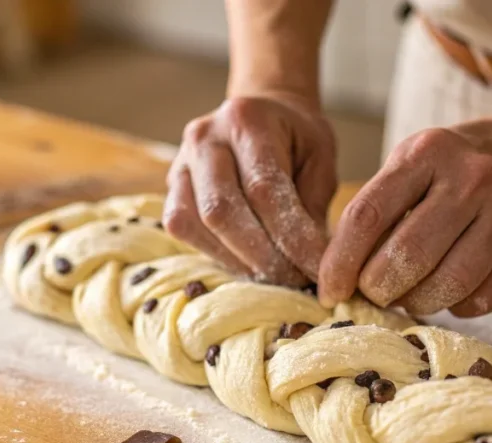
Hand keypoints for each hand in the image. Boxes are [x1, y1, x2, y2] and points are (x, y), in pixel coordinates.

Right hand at [163, 93, 337, 286]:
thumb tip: (313, 261)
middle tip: (296, 281)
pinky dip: (217, 254)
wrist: (261, 112)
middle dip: (262, 257)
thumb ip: (313, 204)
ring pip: (196, 224)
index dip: (292, 237)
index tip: (318, 268)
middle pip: (222, 211)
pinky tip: (248, 264)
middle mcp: (205, 138)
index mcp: (248, 120)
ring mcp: (181, 161)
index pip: (265, 190)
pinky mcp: (171, 185)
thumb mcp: (320, 158)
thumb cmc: (296, 138)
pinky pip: (183, 228)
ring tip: (275, 277)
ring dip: (238, 261)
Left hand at [318, 112, 491, 316]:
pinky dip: (454, 306)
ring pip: (448, 284)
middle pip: (408, 257)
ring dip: (416, 302)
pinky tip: (445, 292)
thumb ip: (376, 210)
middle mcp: (470, 179)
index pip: (368, 216)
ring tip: (405, 296)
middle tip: (372, 294)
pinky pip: (481, 299)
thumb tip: (338, 276)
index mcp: (426, 154)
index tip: (330, 290)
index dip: (341, 261)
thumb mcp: (411, 162)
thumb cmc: (452, 165)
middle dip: (378, 289)